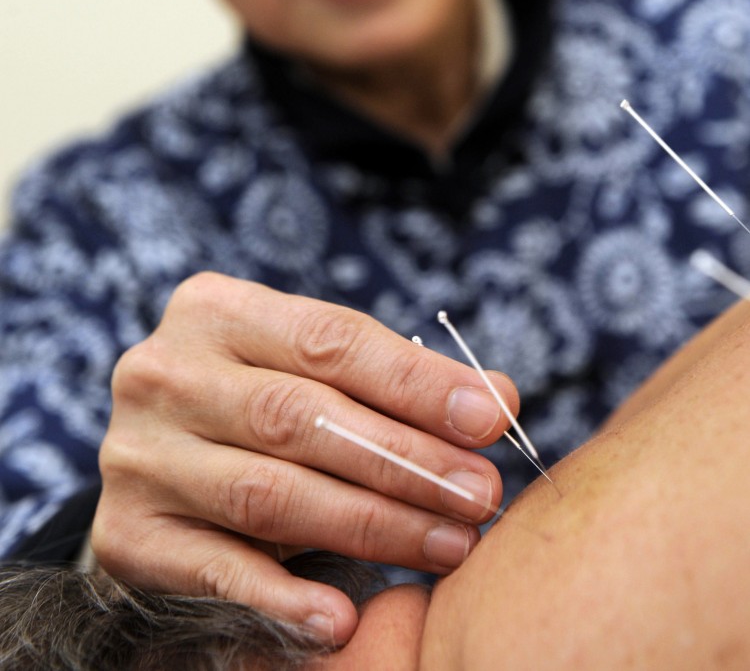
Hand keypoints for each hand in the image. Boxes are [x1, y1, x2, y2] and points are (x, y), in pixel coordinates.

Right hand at [93, 273, 517, 644]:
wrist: (161, 459)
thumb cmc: (259, 399)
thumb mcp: (313, 370)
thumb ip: (393, 380)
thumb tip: (497, 399)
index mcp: (214, 310)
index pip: (327, 339)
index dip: (414, 381)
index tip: (489, 416)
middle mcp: (164, 372)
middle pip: (299, 417)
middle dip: (404, 458)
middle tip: (479, 492)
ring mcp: (139, 453)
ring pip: (268, 492)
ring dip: (371, 524)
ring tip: (448, 543)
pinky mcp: (128, 531)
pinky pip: (215, 569)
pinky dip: (281, 596)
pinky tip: (340, 618)